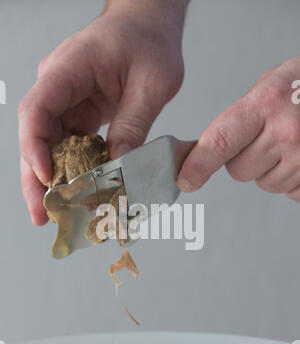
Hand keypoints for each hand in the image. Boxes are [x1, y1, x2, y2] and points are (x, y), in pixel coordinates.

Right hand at [19, 0, 186, 224]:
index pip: (37, 110)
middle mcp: (58, 87)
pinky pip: (69, 146)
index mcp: (68, 70)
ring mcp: (66, 101)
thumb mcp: (152, 83)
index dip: (36, 148)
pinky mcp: (78, 113)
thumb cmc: (149, 41)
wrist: (148, 24)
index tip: (47, 179)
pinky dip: (73, 171)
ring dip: (53, 181)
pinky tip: (79, 194)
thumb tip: (119, 167)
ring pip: (49, 146)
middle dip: (36, 178)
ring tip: (58, 214)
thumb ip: (134, 124)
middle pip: (36, 136)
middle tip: (41, 215)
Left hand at [178, 56, 299, 201]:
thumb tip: (209, 147)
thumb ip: (242, 115)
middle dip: (244, 160)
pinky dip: (293, 180)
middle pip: (239, 171)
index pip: (220, 141)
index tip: (185, 179)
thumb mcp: (272, 83)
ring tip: (292, 143)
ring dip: (271, 170)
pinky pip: (291, 192)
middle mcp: (287, 132)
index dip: (198, 165)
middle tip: (264, 139)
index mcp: (267, 103)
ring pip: (265, 184)